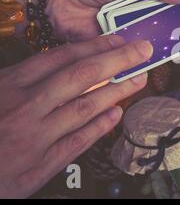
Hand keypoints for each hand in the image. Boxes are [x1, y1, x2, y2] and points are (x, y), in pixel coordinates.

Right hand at [0, 35, 152, 197]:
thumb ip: (22, 79)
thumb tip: (59, 63)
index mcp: (9, 84)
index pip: (59, 57)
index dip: (93, 46)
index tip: (117, 39)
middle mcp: (24, 107)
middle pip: (79, 76)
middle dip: (115, 61)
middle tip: (142, 51)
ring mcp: (34, 137)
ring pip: (84, 107)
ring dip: (116, 91)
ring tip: (139, 79)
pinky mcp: (39, 165)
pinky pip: (78, 142)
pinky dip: (100, 127)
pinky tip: (117, 114)